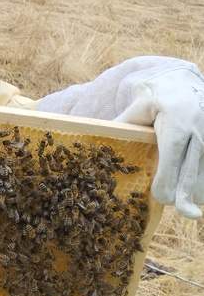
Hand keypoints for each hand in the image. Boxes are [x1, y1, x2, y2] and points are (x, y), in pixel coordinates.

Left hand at [115, 68, 203, 218]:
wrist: (185, 82)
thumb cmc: (157, 94)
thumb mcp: (139, 102)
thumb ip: (125, 123)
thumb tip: (102, 139)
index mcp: (175, 120)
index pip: (172, 154)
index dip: (168, 177)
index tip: (161, 196)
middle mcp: (198, 129)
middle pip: (192, 168)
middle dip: (186, 193)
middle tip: (185, 213)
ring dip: (195, 190)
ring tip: (188, 208)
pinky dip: (202, 182)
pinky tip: (196, 195)